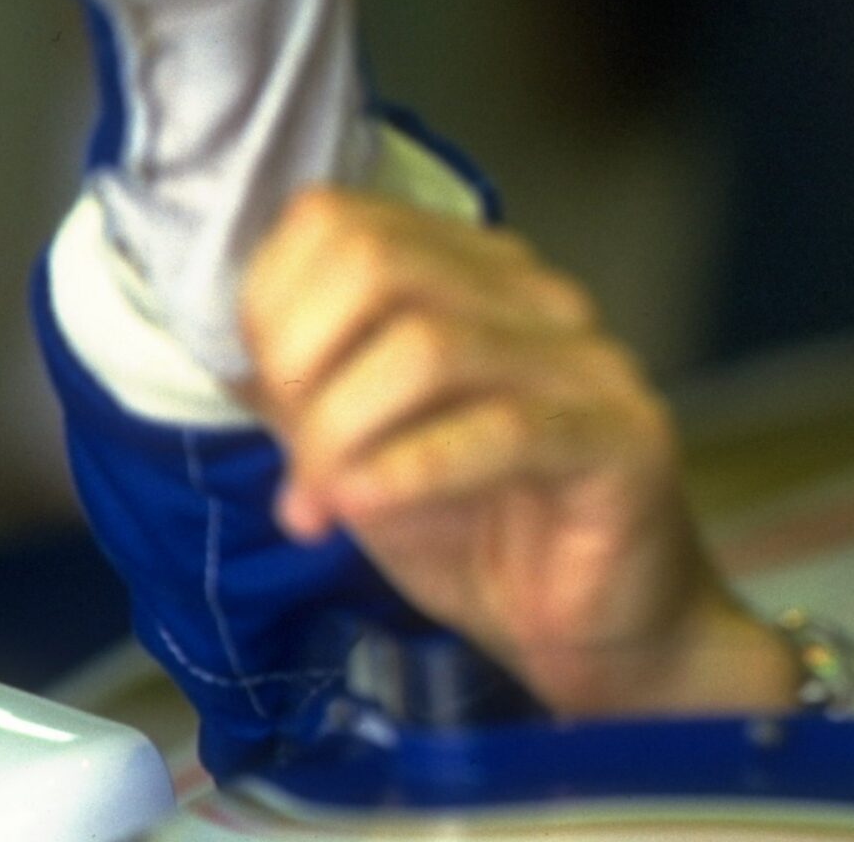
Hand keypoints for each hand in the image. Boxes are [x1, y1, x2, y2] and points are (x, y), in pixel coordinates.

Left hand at [238, 188, 800, 715]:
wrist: (605, 630)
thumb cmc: (488, 536)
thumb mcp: (370, 455)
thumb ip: (312, 397)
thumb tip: (230, 358)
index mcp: (476, 279)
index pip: (344, 223)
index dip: (274, 306)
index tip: (265, 395)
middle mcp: (537, 299)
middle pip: (380, 262)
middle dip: (302, 362)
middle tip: (297, 459)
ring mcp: (587, 363)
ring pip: (429, 345)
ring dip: (343, 430)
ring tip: (324, 504)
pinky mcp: (623, 439)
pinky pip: (503, 432)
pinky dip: (409, 472)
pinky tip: (368, 510)